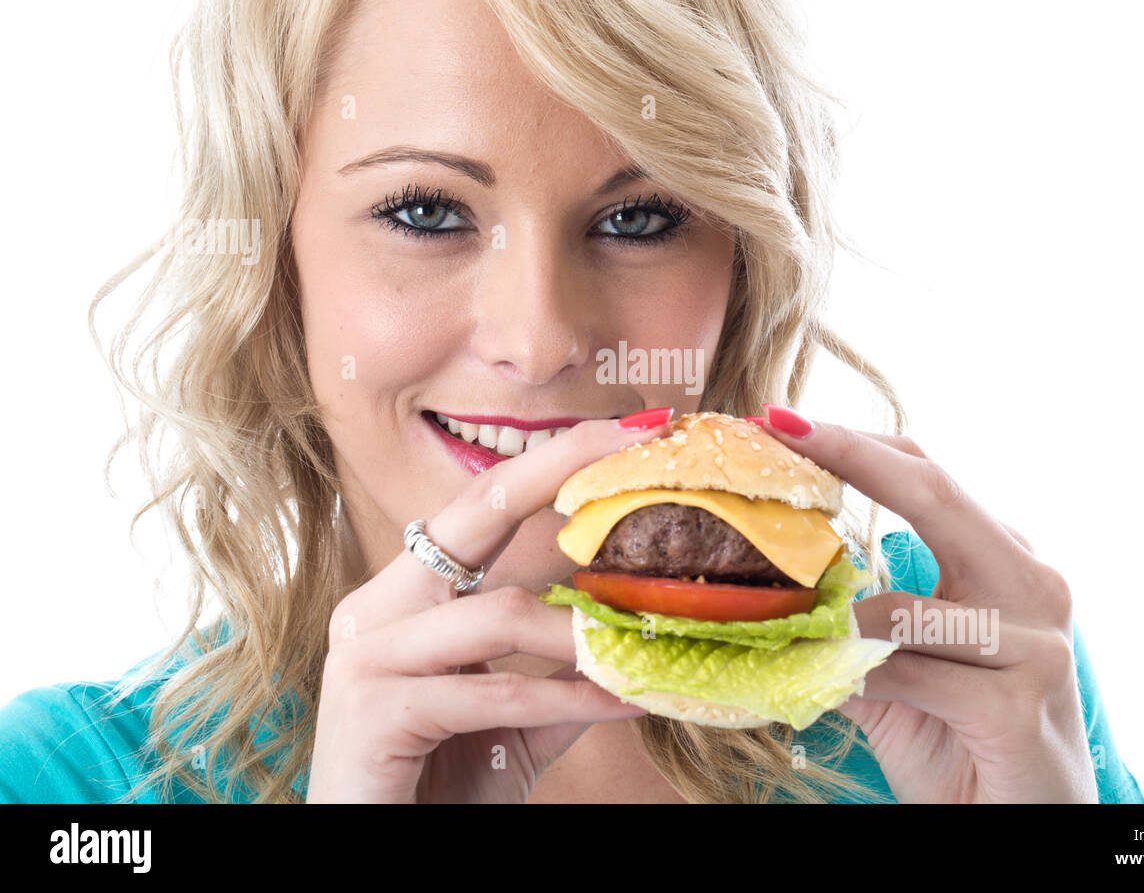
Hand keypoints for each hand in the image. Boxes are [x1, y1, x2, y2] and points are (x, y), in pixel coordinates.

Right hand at [305, 411, 673, 802]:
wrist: (370, 862)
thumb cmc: (438, 781)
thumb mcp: (513, 714)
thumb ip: (559, 668)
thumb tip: (633, 627)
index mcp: (409, 595)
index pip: (485, 507)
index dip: (553, 462)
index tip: (624, 430)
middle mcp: (378, 606)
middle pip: (475, 511)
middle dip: (557, 467)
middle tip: (632, 441)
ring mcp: (365, 653)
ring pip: (498, 615)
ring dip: (581, 636)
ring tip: (641, 648)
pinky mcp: (370, 708)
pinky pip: (490, 692)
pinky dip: (565, 700)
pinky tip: (623, 705)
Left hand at [755, 404, 1096, 802]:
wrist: (1024, 830)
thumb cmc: (958, 741)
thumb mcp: (898, 664)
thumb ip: (852, 615)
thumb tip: (767, 577)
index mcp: (1003, 560)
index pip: (927, 475)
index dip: (853, 441)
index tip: (777, 419)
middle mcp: (1031, 584)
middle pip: (934, 493)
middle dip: (847, 454)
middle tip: (772, 427)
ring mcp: (1036, 642)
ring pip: (904, 604)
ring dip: (828, 618)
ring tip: (768, 615)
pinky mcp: (1020, 702)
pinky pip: (907, 673)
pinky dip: (849, 678)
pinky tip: (817, 683)